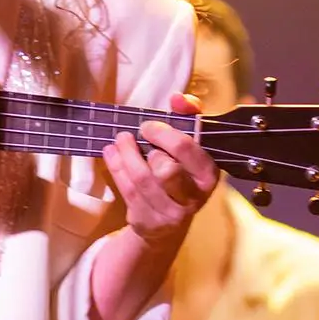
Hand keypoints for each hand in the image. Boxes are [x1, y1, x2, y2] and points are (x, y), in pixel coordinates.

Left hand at [102, 92, 219, 244]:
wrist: (170, 221)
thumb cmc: (182, 170)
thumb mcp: (192, 142)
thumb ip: (189, 115)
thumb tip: (177, 98)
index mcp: (207, 175)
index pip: (188, 151)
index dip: (165, 134)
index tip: (148, 126)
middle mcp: (193, 197)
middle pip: (167, 171)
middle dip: (146, 150)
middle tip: (131, 136)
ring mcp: (171, 214)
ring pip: (143, 181)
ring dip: (125, 156)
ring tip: (118, 140)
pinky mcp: (148, 221)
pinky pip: (128, 191)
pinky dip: (116, 168)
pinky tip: (111, 154)